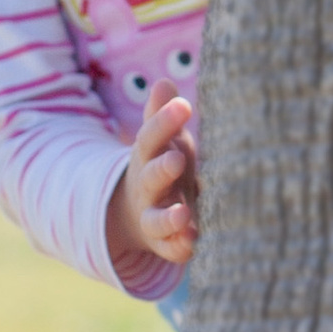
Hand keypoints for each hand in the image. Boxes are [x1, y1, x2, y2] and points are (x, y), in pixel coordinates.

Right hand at [109, 92, 200, 272]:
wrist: (138, 211)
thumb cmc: (163, 164)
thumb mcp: (162, 140)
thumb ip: (161, 115)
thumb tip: (164, 82)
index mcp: (148, 157)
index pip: (151, 138)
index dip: (164, 122)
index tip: (184, 106)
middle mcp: (148, 187)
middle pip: (151, 177)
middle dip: (162, 169)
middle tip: (177, 159)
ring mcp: (153, 216)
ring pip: (157, 219)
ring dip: (169, 218)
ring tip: (183, 216)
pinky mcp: (165, 243)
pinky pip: (170, 248)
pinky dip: (180, 248)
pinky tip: (194, 244)